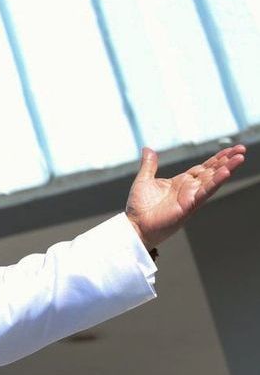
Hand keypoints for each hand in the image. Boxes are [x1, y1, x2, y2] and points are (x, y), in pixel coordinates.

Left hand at [125, 144, 245, 249]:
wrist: (134, 226)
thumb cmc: (139, 207)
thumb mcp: (144, 180)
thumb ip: (149, 165)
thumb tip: (147, 149)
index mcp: (181, 182)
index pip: (203, 168)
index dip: (216, 159)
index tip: (230, 149)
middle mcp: (189, 189)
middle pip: (212, 172)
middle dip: (226, 160)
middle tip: (242, 149)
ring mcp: (190, 198)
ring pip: (212, 180)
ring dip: (227, 169)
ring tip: (240, 158)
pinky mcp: (188, 206)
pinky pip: (204, 193)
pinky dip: (215, 182)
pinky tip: (226, 173)